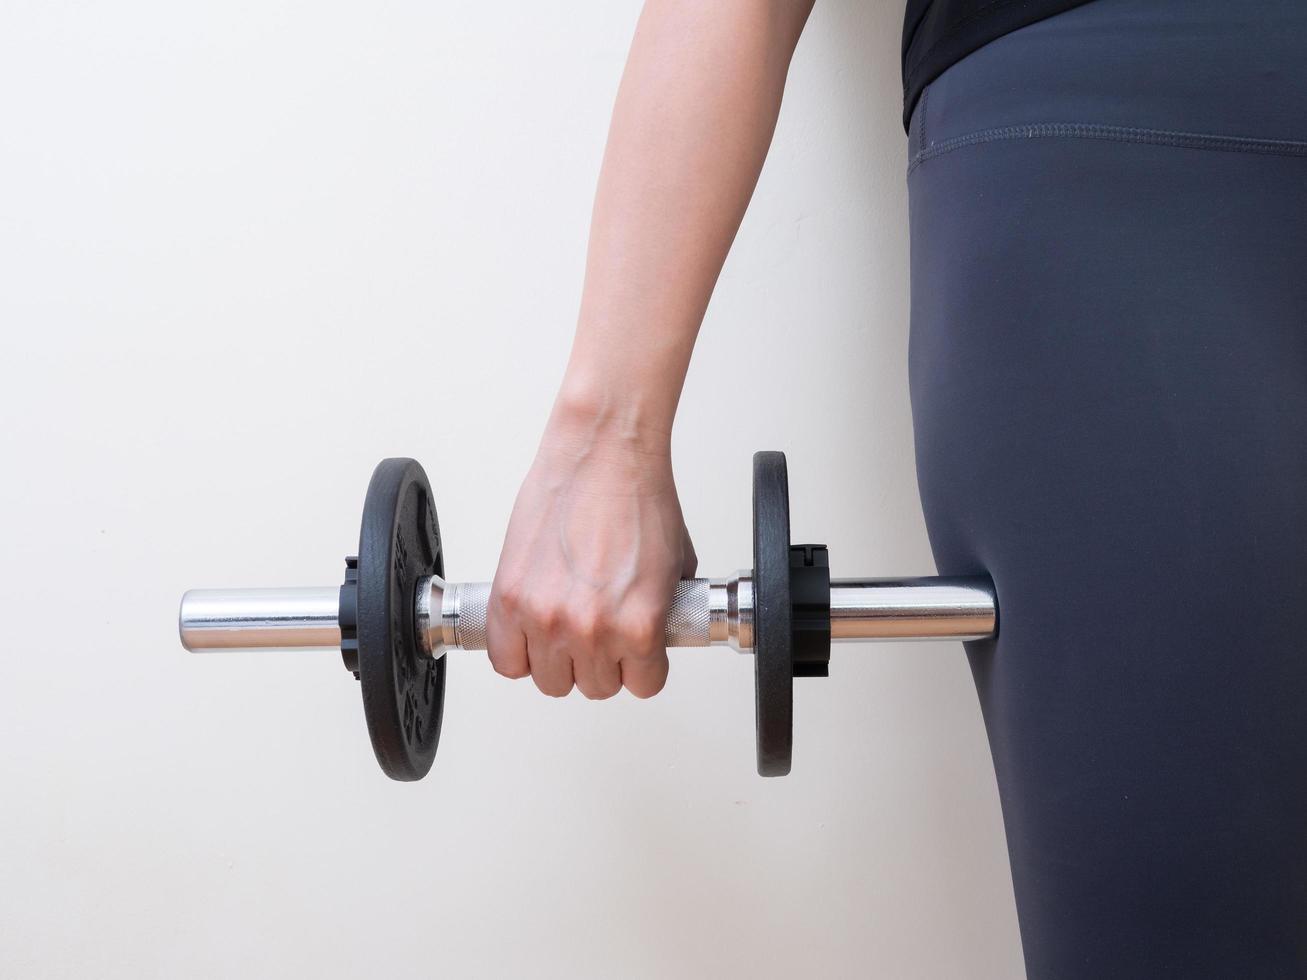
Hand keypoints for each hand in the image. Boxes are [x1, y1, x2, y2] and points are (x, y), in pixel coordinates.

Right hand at [485, 416, 696, 698]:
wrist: (602, 453)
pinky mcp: (509, 598)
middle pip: (595, 686)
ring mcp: (545, 616)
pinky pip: (506, 660)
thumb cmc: (638, 496)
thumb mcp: (675, 569)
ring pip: (550, 680)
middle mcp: (590, 628)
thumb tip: (656, 640)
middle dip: (603, 661)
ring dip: (561, 659)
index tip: (635, 651)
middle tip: (602, 630)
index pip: (643, 686)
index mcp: (638, 625)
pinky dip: (519, 653)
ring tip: (568, 627)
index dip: (642, 666)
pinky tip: (533, 631)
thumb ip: (664, 615)